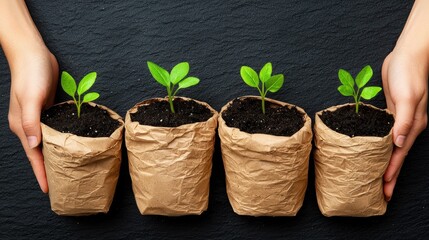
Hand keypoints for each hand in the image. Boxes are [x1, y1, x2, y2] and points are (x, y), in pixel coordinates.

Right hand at [8, 48, 58, 192]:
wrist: (33, 54)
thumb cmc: (31, 75)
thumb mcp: (32, 98)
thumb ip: (32, 122)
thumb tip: (34, 145)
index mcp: (22, 126)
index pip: (33, 155)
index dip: (40, 173)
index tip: (48, 189)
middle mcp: (28, 125)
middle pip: (39, 152)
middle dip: (47, 169)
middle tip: (61, 184)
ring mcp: (38, 117)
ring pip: (47, 142)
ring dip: (54, 155)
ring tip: (65, 169)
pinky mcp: (47, 109)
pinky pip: (53, 130)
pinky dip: (58, 140)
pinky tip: (67, 145)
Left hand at [381, 51, 427, 200]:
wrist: (407, 54)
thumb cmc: (409, 73)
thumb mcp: (407, 97)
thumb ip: (403, 121)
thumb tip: (398, 144)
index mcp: (412, 126)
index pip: (399, 155)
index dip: (391, 172)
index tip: (384, 189)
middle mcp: (406, 126)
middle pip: (396, 156)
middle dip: (389, 175)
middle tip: (380, 194)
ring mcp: (398, 120)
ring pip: (390, 147)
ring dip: (384, 163)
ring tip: (375, 178)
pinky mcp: (390, 112)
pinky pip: (384, 135)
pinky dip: (379, 146)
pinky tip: (372, 151)